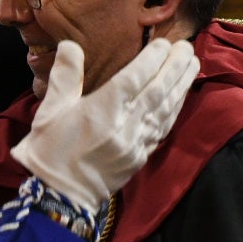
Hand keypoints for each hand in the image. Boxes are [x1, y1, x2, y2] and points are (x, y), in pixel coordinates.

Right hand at [11, 38, 199, 211]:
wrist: (57, 198)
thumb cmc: (48, 152)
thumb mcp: (49, 112)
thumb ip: (64, 77)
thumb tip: (71, 45)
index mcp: (101, 112)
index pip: (134, 78)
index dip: (152, 59)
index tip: (163, 43)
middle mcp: (124, 126)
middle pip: (157, 91)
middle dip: (175, 68)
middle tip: (187, 47)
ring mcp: (135, 144)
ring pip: (165, 110)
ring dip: (182, 86)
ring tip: (193, 65)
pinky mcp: (140, 158)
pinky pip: (163, 129)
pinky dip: (175, 110)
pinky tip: (181, 97)